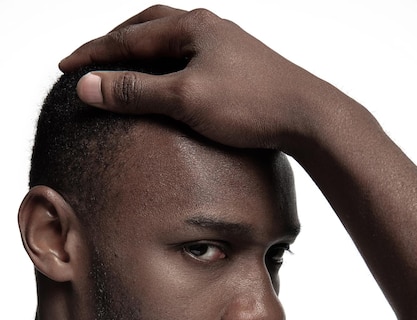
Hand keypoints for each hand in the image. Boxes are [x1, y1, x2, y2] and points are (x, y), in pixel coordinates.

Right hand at [59, 5, 327, 150]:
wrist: (307, 115)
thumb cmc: (250, 105)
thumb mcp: (185, 100)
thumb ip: (135, 92)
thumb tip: (87, 85)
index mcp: (190, 28)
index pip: (127, 38)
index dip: (92, 54)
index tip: (64, 67)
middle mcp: (206, 28)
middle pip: (147, 26)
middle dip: (114, 43)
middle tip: (90, 58)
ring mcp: (224, 44)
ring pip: (170, 39)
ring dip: (141, 50)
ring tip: (123, 65)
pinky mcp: (236, 64)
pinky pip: (189, 56)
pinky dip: (167, 64)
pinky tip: (169, 79)